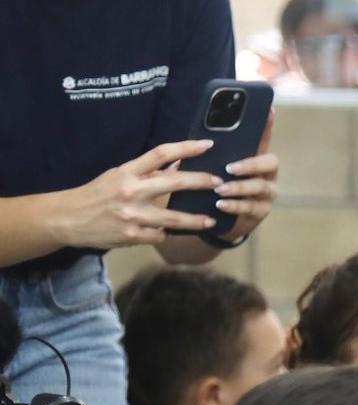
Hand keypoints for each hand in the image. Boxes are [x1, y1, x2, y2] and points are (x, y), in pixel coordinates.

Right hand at [55, 140, 222, 249]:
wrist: (68, 218)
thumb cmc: (97, 194)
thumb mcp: (118, 176)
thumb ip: (146, 172)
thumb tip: (176, 163)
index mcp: (127, 172)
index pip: (160, 154)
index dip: (185, 148)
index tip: (207, 145)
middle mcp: (131, 191)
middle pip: (174, 183)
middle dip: (201, 182)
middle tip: (220, 183)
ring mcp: (132, 215)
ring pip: (173, 219)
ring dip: (195, 220)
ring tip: (210, 220)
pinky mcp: (132, 236)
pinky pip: (159, 236)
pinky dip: (164, 234)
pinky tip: (166, 232)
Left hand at [211, 113, 278, 243]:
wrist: (217, 220)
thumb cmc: (212, 187)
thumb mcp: (208, 168)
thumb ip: (208, 156)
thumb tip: (199, 141)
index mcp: (253, 157)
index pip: (263, 138)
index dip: (267, 125)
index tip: (269, 110)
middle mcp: (266, 174)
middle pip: (270, 163)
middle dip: (251, 164)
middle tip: (230, 168)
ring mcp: (266, 193)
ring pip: (261, 187)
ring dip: (239, 187)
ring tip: (220, 190)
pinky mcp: (261, 212)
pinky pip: (252, 207)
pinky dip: (235, 205)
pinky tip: (220, 204)